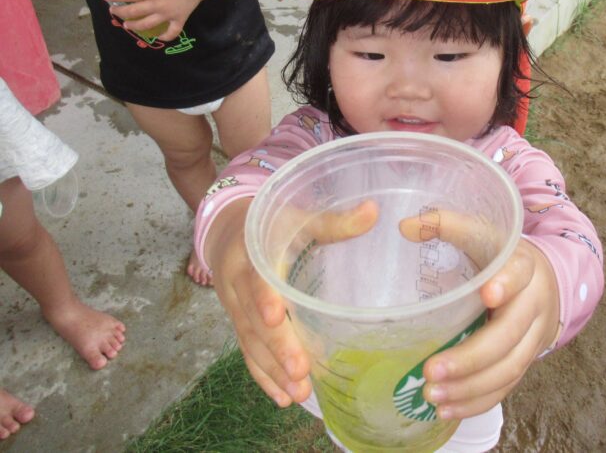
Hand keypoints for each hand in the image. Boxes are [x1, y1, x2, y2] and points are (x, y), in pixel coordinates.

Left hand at [103, 0, 208, 41]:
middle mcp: (157, 5)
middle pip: (134, 12)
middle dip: (121, 12)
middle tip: (113, 11)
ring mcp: (168, 14)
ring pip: (148, 24)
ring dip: (135, 26)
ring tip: (127, 25)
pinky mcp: (179, 19)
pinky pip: (172, 32)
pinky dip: (165, 36)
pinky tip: (159, 37)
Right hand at [206, 198, 377, 405]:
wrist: (229, 232)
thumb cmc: (274, 226)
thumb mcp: (299, 219)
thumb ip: (333, 221)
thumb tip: (373, 211)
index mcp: (250, 255)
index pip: (256, 279)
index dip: (263, 298)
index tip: (276, 317)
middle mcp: (237, 287)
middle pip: (254, 322)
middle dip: (277, 348)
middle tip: (301, 371)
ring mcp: (236, 311)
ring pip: (251, 344)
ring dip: (273, 371)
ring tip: (299, 392)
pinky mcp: (241, 327)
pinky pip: (249, 355)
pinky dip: (265, 377)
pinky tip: (284, 398)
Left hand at [399, 211, 560, 419]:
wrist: (545, 282)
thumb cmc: (502, 257)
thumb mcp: (483, 234)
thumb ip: (448, 226)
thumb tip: (405, 226)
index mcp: (523, 266)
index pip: (519, 273)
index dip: (507, 283)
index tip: (487, 293)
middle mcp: (533, 304)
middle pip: (509, 335)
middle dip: (471, 357)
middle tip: (431, 369)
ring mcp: (532, 338)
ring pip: (509, 368)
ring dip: (471, 387)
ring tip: (432, 395)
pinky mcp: (525, 362)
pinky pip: (506, 387)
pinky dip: (478, 401)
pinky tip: (447, 409)